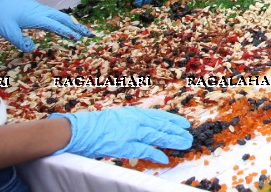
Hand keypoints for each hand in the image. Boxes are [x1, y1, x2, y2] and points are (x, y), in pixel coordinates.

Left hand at [0, 0, 91, 51]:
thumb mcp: (6, 30)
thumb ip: (19, 40)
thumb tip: (33, 48)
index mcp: (36, 17)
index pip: (56, 26)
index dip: (67, 33)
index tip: (78, 39)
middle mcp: (40, 11)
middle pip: (63, 19)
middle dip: (77, 26)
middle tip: (89, 34)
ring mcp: (38, 9)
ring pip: (59, 15)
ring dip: (71, 23)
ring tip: (81, 30)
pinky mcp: (35, 8)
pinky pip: (54, 14)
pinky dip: (63, 19)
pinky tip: (63, 23)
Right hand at [52, 108, 191, 163]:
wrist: (81, 129)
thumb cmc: (96, 124)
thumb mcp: (118, 116)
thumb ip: (132, 121)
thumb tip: (144, 126)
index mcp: (134, 112)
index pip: (159, 116)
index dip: (173, 120)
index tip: (184, 123)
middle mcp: (136, 120)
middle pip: (161, 125)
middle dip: (177, 131)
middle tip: (189, 135)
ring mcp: (131, 132)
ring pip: (157, 136)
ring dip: (172, 140)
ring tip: (185, 144)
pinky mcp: (125, 145)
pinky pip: (144, 150)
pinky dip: (155, 154)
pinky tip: (165, 158)